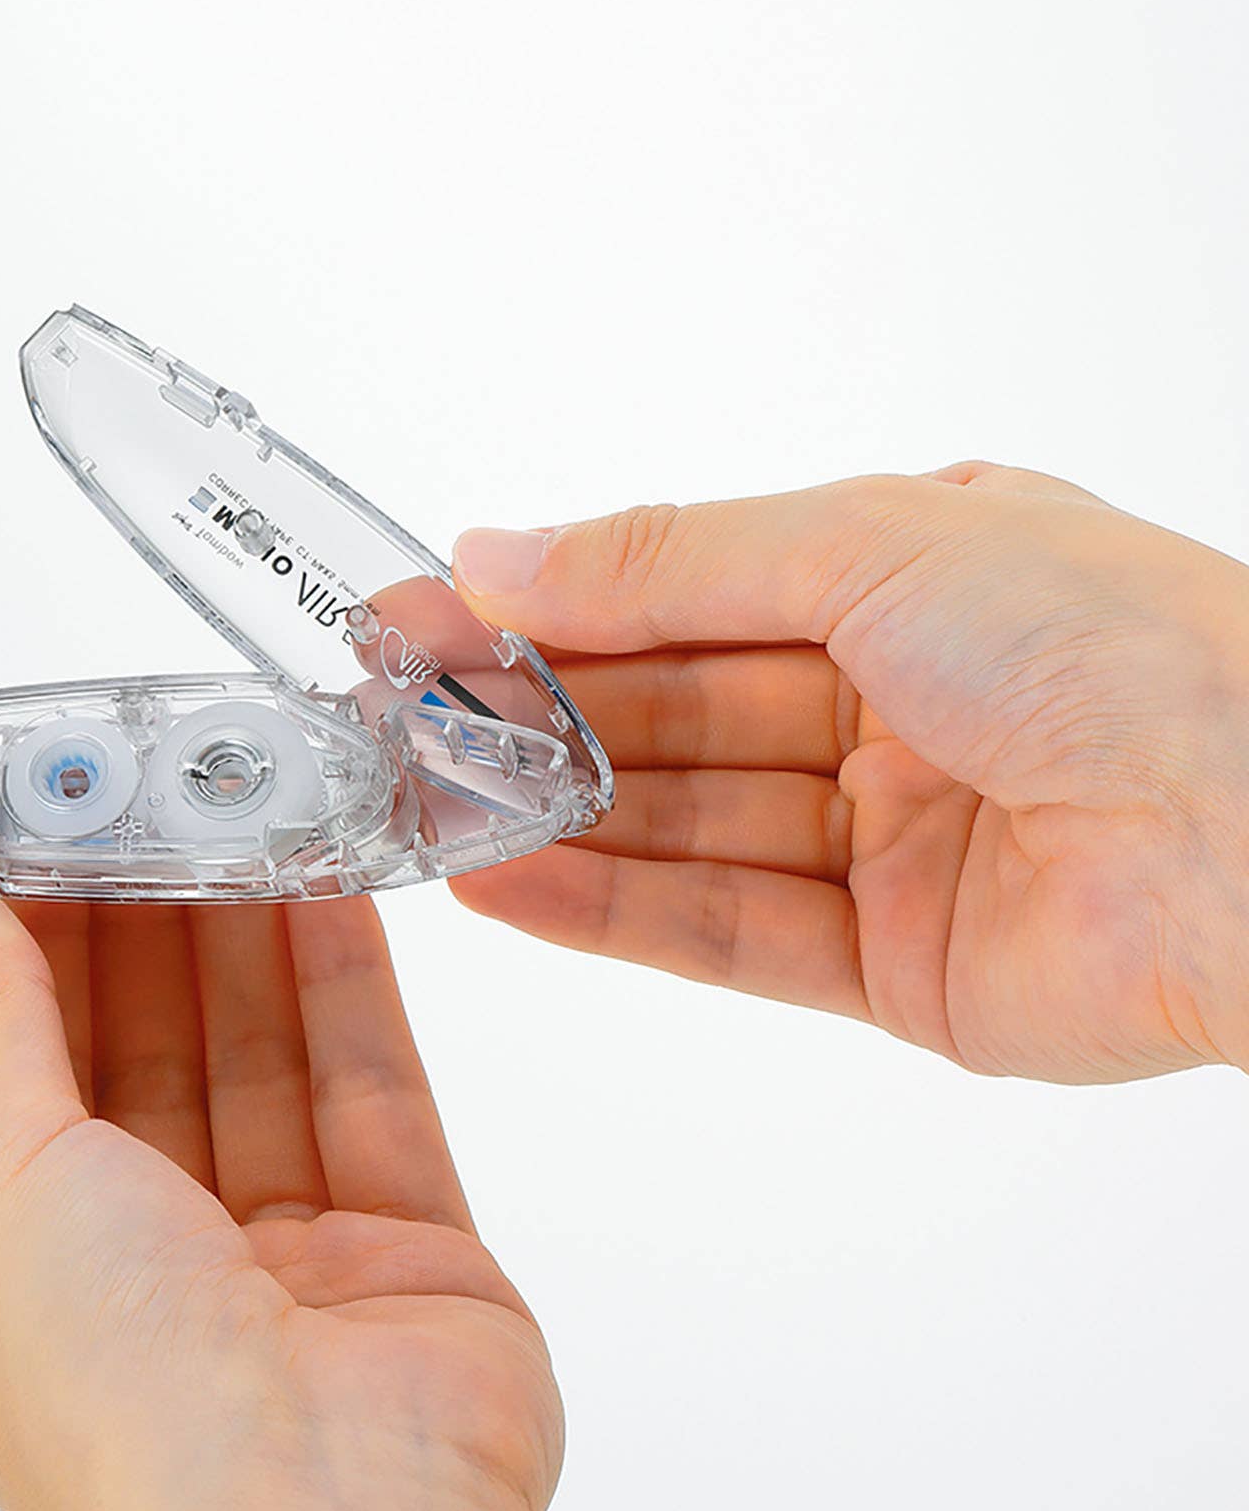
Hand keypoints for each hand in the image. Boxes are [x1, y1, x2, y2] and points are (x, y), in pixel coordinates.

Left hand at [0, 855, 561, 1510]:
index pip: (35, 1080)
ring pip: (270, 1061)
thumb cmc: (129, 1413)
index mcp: (39, 1289)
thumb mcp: (1, 1182)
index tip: (49, 833)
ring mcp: (297, 1266)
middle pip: (159, 1058)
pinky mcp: (413, 1250)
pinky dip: (351, 984)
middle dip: (154, 924)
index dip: (40, 949)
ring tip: (244, 806)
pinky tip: (333, 885)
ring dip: (254, 933)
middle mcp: (165, 1277)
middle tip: (156, 794)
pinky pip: (376, 1090)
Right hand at [450, 463, 1248, 1082]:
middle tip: (395, 718)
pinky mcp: (894, 967)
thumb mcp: (864, 543)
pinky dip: (615, 911)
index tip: (425, 616)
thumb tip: (501, 551)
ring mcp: (893, 841)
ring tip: (421, 810)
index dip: (552, 605)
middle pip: (673, 714)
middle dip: (532, 715)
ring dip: (553, 818)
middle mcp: (896, 706)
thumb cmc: (1115, 647)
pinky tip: (506, 885)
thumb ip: (667, 561)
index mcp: (907, 579)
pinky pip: (729, 932)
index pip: (685, 592)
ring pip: (686, 827)